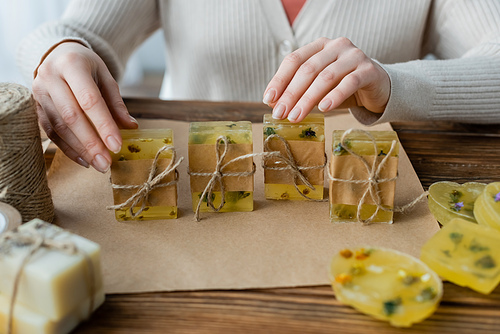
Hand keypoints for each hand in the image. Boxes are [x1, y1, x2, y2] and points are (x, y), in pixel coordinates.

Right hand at [32, 42, 137, 172]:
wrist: (59, 55)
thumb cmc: (87, 67)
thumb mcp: (106, 77)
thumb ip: (116, 103)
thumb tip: (130, 127)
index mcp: (71, 64)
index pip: (89, 100)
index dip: (103, 125)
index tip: (116, 146)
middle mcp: (50, 77)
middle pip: (71, 116)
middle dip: (91, 143)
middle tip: (106, 163)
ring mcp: (39, 93)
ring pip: (59, 127)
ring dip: (80, 149)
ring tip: (99, 164)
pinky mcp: (36, 107)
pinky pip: (51, 132)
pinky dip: (68, 148)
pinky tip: (84, 160)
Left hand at [263, 37, 389, 122]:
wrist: (378, 88)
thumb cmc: (343, 87)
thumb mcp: (318, 89)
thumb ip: (298, 91)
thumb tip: (273, 104)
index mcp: (319, 46)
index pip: (294, 60)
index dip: (279, 80)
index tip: (268, 100)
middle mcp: (336, 46)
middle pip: (308, 69)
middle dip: (291, 94)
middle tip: (280, 114)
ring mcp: (354, 55)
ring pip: (326, 77)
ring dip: (308, 99)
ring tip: (296, 117)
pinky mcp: (369, 70)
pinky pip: (349, 82)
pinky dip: (334, 96)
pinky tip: (324, 109)